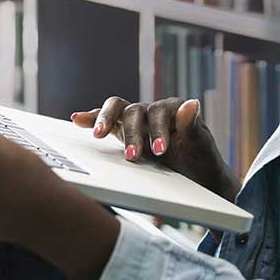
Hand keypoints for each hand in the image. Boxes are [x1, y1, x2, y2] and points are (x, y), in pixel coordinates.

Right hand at [71, 97, 240, 202]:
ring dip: (107, 122)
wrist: (198, 176)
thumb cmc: (201, 160)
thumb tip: (192, 104)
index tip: (158, 151)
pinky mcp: (125, 131)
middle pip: (135, 111)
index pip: (159, 111)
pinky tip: (78, 119)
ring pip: (118, 110)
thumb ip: (192, 126)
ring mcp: (138, 120)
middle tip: (133, 157)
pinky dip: (92, 118)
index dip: (157, 130)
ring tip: (98, 134)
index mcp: (173, 109)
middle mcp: (153, 110)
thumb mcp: (201, 146)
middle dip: (132, 134)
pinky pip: (107, 120)